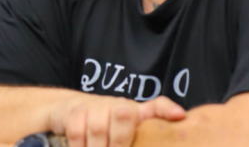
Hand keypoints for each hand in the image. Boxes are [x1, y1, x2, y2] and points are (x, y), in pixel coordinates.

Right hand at [48, 95, 184, 146]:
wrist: (70, 109)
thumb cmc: (105, 128)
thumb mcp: (125, 132)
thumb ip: (142, 139)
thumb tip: (168, 129)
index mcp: (136, 113)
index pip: (157, 106)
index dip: (168, 110)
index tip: (179, 116)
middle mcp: (118, 105)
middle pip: (124, 115)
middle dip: (120, 141)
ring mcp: (96, 105)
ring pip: (98, 128)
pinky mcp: (75, 109)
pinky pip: (76, 131)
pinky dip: (78, 146)